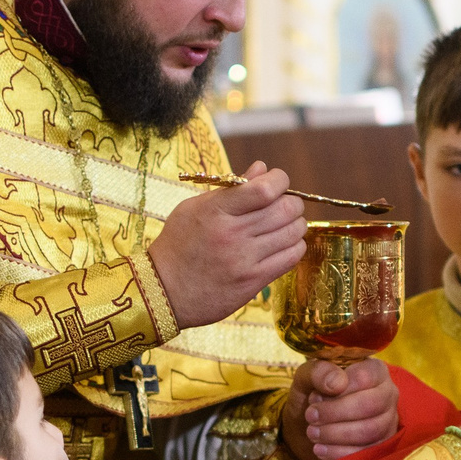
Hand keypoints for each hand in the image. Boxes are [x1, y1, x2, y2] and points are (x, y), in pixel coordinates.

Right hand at [148, 162, 306, 329]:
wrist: (163, 291)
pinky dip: (295, 246)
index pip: (264, 189)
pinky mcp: (253, 281)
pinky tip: (285, 244)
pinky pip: (290, 258)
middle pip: (284, 209)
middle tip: (285, 205)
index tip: (278, 182)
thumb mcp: (194, 208)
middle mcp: (232, 234)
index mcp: (216, 210)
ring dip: (296, 224)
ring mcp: (244, 259)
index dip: (280, 180)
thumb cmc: (177, 245)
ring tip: (286, 225)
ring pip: (292, 233)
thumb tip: (262, 168)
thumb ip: (230, 189)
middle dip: (292, 203)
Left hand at [282, 356, 398, 459]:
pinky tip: (320, 449)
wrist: (312, 426)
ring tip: (312, 433)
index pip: (364, 377)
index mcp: (374, 370)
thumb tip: (337, 383)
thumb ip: (318, 372)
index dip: (337, 390)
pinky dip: (339, 453)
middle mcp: (388, 393)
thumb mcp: (307, 378)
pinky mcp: (383, 445)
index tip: (314, 397)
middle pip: (369, 405)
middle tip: (310, 417)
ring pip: (369, 430)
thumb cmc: (315, 395)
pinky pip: (366, 452)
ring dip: (335, 434)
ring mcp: (389, 421)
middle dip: (335, 413)